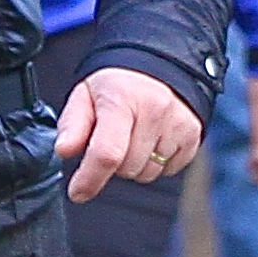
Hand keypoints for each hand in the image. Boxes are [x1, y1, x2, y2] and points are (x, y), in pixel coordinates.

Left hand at [55, 64, 205, 202]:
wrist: (158, 64)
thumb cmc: (118, 84)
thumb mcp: (86, 95)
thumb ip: (72, 124)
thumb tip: (64, 150)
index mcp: (121, 100)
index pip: (106, 152)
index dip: (90, 179)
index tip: (78, 192)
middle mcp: (154, 111)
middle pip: (127, 168)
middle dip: (114, 163)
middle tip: (114, 139)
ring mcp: (177, 124)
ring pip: (148, 173)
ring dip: (135, 164)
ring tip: (134, 138)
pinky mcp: (193, 134)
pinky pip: (169, 170)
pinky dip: (157, 163)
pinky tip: (152, 140)